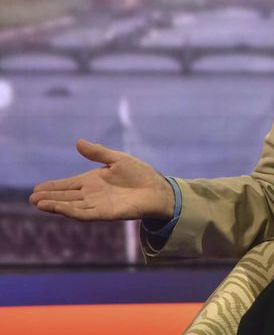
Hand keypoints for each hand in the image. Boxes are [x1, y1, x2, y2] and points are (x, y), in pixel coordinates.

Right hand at [29, 139, 174, 221]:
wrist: (157, 188)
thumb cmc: (140, 174)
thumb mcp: (117, 159)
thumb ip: (98, 153)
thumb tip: (78, 142)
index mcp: (92, 180)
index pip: (67, 184)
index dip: (53, 186)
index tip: (36, 188)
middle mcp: (91, 194)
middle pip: (66, 196)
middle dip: (49, 197)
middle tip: (32, 198)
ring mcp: (97, 204)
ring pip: (71, 206)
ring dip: (56, 205)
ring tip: (39, 203)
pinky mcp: (106, 213)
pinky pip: (85, 214)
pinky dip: (72, 212)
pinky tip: (60, 209)